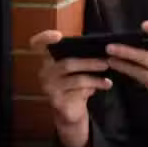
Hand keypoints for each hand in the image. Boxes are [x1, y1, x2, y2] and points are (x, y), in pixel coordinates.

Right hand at [30, 30, 112, 146]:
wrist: (71, 111)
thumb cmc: (75, 85)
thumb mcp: (78, 69)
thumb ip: (81, 56)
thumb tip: (103, 46)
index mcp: (48, 60)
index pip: (38, 45)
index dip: (45, 38)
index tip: (58, 35)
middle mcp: (45, 72)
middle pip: (68, 63)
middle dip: (90, 62)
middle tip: (106, 62)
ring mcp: (49, 87)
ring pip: (76, 79)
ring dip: (95, 78)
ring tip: (108, 78)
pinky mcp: (56, 101)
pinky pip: (79, 91)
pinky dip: (94, 87)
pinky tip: (105, 85)